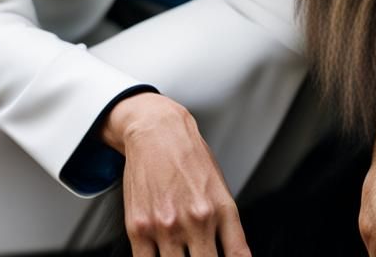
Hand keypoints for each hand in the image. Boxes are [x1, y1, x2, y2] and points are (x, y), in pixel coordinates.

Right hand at [102, 92, 250, 256]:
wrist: (157, 131)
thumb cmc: (189, 157)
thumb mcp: (218, 187)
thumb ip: (226, 225)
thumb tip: (235, 256)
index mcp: (221, 209)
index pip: (237, 256)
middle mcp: (197, 219)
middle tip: (198, 254)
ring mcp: (167, 226)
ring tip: (179, 252)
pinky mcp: (139, 229)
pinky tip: (159, 255)